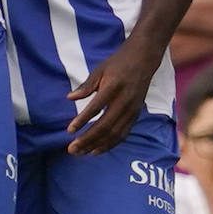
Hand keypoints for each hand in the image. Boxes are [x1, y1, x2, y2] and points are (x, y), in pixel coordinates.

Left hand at [66, 37, 161, 154]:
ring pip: (114, 134)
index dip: (82, 121)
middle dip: (87, 140)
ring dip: (97, 145)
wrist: (143, 60)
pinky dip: (110, 144)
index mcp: (113, 87)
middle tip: (72, 149)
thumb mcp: (99, 70)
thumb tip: (69, 98)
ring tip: (81, 153)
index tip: (69, 131)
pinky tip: (97, 150)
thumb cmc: (117, 64)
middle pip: (105, 126)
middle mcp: (124, 101)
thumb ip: (86, 86)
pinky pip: (123, 134)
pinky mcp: (136, 115)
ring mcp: (132, 110)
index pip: (95, 108)